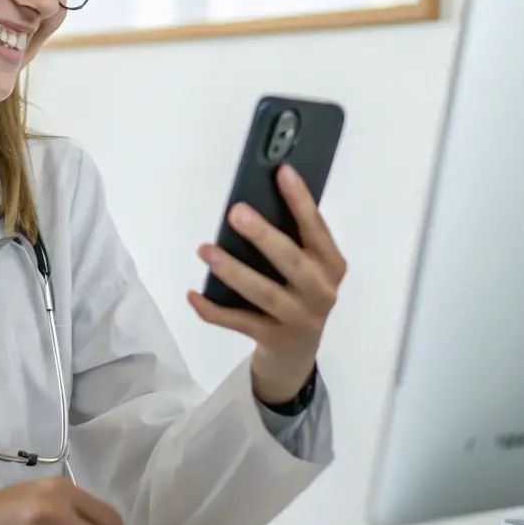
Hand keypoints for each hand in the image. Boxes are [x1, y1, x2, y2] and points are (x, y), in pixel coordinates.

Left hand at [187, 164, 346, 404]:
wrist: (297, 354)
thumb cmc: (298, 292)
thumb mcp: (306, 266)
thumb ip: (291, 239)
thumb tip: (255, 198)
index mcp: (330, 265)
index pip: (316, 229)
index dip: (301, 201)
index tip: (282, 171)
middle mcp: (320, 291)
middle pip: (292, 262)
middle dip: (264, 237)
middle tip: (236, 212)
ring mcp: (298, 318)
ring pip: (264, 294)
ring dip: (233, 271)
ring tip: (206, 250)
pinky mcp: (272, 339)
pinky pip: (239, 323)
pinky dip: (213, 311)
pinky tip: (192, 294)